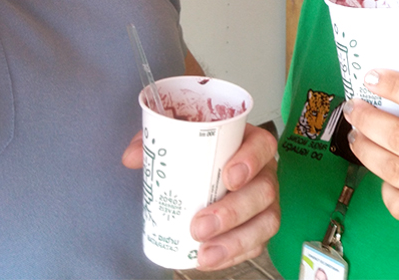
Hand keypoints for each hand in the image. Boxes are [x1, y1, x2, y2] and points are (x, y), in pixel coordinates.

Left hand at [122, 123, 279, 270]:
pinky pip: (256, 245)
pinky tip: (209, 259)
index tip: (228, 177)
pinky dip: (233, 255)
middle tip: (200, 226)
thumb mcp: (174, 140)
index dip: (251, 160)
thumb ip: (153, 141)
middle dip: (233, 212)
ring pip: (266, 222)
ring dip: (236, 241)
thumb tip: (131, 158)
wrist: (201, 175)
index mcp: (249, 143)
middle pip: (264, 190)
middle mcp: (263, 173)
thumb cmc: (196, 154)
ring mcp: (264, 203)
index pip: (263, 145)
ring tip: (204, 252)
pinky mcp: (259, 228)